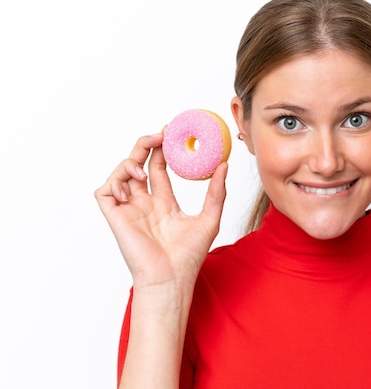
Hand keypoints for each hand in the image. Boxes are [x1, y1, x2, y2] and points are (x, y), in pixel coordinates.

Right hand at [94, 133, 227, 289]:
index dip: (162, 148)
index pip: (159, 167)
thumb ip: (217, 192)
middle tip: (160, 135)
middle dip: (145, 145)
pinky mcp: (115, 218)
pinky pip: (104, 192)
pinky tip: (133, 186)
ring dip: (130, 162)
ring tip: (145, 168)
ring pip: (119, 174)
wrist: (172, 279)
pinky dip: (114, 182)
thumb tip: (225, 165)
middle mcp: (144, 203)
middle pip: (138, 164)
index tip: (172, 132)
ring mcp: (129, 210)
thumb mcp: (209, 218)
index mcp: (164, 203)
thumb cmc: (189, 256)